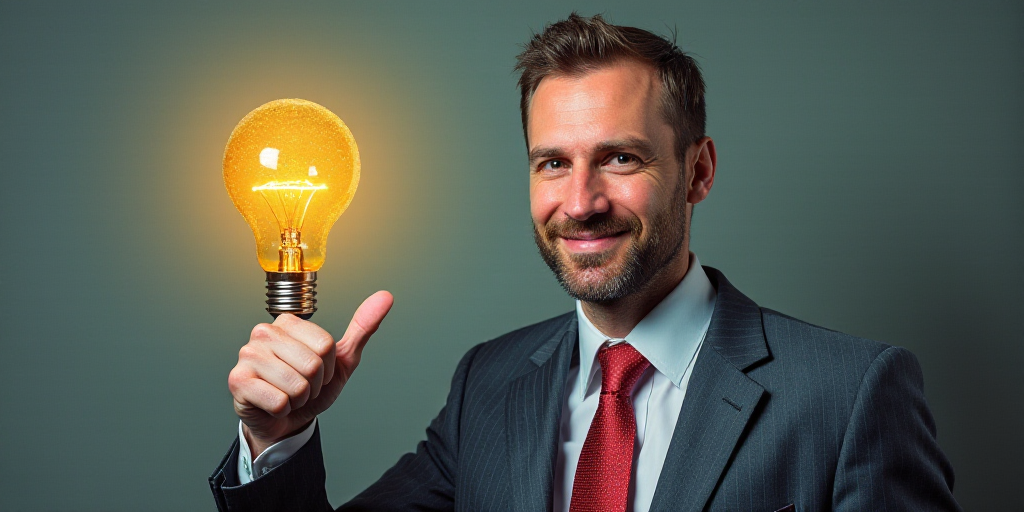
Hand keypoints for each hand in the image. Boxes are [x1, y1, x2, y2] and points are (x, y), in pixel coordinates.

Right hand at [228, 291, 393, 457]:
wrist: (287, 421)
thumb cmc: (311, 388)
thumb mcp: (341, 359)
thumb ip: (362, 328)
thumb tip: (385, 297)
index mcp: (288, 323)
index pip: (326, 345)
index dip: (329, 367)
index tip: (318, 372)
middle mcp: (263, 333)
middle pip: (313, 364)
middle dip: (315, 385)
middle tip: (302, 387)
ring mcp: (247, 355)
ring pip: (297, 385)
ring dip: (299, 399)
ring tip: (288, 395)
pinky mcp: (238, 381)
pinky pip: (279, 401)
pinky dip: (283, 410)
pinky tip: (273, 404)